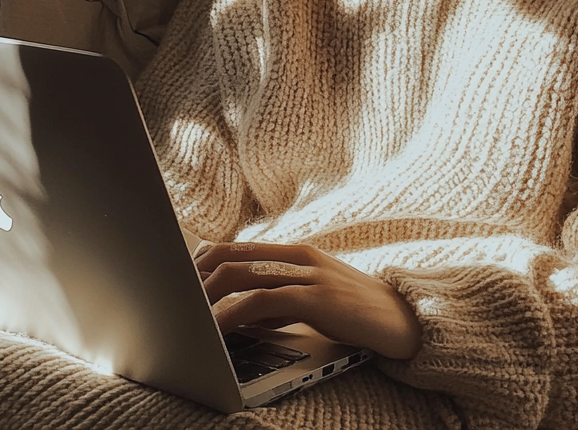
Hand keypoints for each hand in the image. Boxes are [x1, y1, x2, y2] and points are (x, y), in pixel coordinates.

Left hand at [196, 241, 422, 360]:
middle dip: (197, 277)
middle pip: (233, 256)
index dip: (205, 260)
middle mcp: (299, 255)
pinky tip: (218, 329)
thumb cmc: (355, 311)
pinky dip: (232, 315)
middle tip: (174, 299)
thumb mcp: (313, 299)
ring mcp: (308, 274)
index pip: (239, 247)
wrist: (402, 318)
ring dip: (208, 297)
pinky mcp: (316, 297)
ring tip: (187, 315)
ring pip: (242, 275)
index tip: (181, 280)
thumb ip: (279, 299)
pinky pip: (262, 301)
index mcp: (297, 251)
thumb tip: (240, 314)